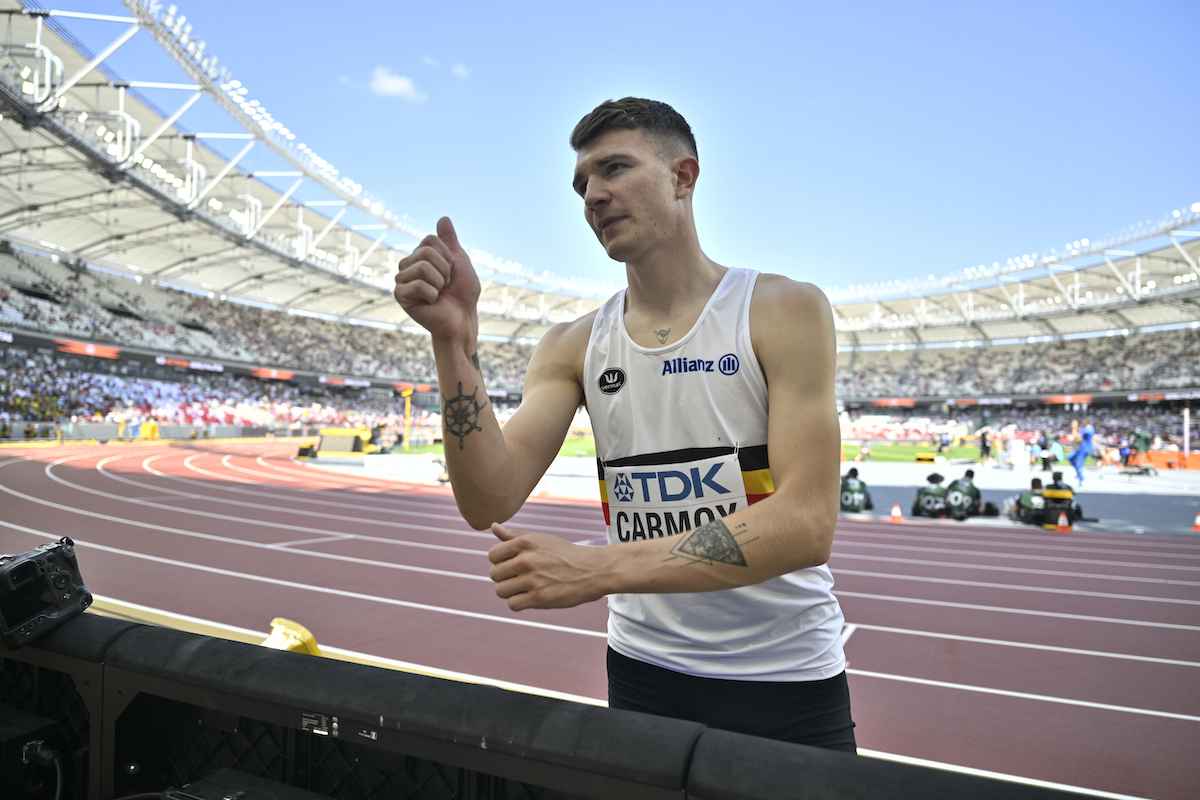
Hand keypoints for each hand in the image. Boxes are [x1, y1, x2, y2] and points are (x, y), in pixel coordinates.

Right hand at [393, 216, 480, 341]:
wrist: (462, 319)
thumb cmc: (463, 294)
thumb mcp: (460, 262)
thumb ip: (449, 241)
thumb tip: (443, 218)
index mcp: (420, 256)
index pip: (429, 240)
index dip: (447, 255)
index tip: (451, 271)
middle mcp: (407, 266)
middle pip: (425, 251)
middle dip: (444, 269)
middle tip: (445, 285)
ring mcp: (402, 280)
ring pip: (422, 266)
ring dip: (439, 282)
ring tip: (439, 293)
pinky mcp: (400, 296)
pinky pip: (418, 284)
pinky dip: (432, 294)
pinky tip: (431, 303)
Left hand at [487, 523, 611, 610]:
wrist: (592, 570)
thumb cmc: (564, 554)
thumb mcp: (540, 540)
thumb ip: (513, 536)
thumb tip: (493, 526)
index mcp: (525, 542)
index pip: (492, 555)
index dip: (500, 562)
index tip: (512, 565)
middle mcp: (527, 560)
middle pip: (494, 574)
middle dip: (504, 578)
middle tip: (519, 578)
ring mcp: (533, 580)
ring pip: (501, 591)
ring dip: (509, 592)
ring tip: (523, 588)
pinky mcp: (539, 598)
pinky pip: (512, 604)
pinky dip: (518, 603)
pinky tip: (529, 597)